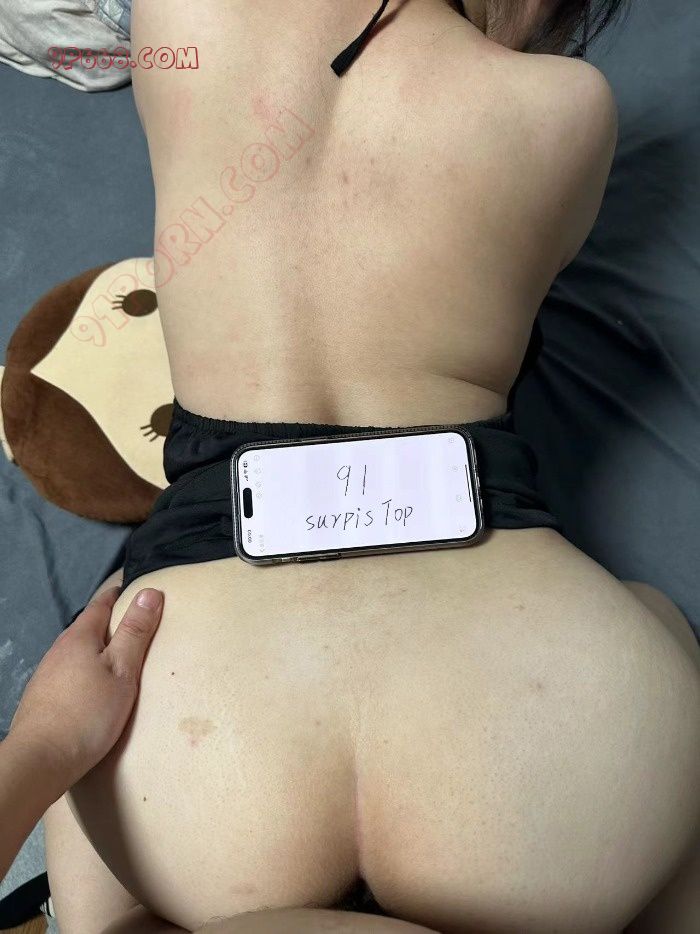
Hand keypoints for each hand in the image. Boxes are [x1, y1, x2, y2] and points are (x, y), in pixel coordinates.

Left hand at [9, 586, 162, 789]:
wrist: (40, 760)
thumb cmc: (88, 713)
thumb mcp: (122, 670)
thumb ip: (135, 632)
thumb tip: (149, 592)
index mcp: (79, 638)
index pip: (100, 605)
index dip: (118, 596)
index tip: (134, 591)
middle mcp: (58, 651)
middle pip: (86, 629)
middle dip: (108, 624)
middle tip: (133, 627)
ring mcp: (46, 675)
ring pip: (75, 653)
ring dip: (95, 651)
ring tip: (116, 659)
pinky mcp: (41, 699)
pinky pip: (67, 674)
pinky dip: (84, 672)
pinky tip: (91, 690)